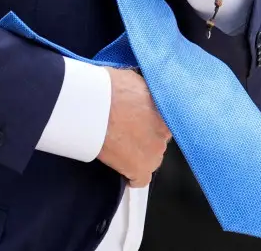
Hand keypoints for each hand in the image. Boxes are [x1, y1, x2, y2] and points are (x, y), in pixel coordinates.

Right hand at [97, 68, 171, 187]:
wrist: (94, 107)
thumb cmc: (110, 89)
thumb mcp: (135, 80)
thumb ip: (145, 93)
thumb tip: (141, 95)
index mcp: (167, 108)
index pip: (166, 120)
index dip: (152, 121)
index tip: (141, 121)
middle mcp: (166, 129)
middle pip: (159, 137)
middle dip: (146, 135)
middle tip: (128, 131)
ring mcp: (155, 150)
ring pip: (152, 156)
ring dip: (140, 153)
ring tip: (122, 147)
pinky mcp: (141, 168)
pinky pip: (141, 179)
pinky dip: (133, 178)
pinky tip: (126, 173)